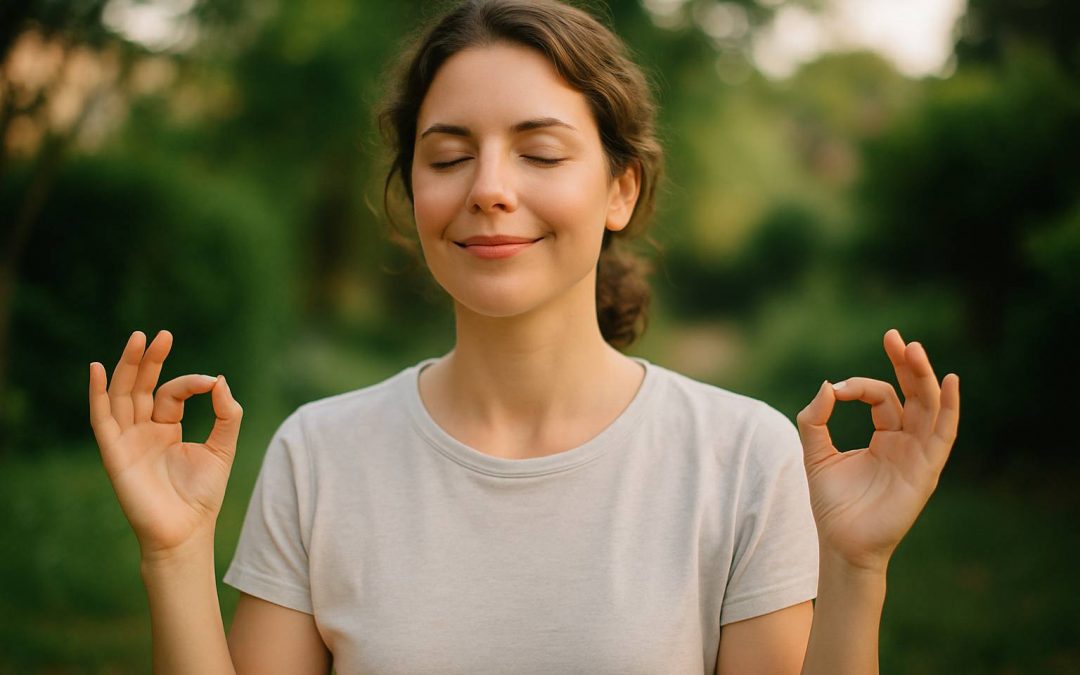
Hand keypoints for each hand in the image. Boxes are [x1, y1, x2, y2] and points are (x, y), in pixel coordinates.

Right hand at [88, 330, 242, 559]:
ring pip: (122, 395)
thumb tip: (220, 379)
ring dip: (127, 367)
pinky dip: (97, 394)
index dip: (191, 383)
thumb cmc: (202, 496)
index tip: (212, 384)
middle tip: (161, 334)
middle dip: (150, 360)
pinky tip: (95, 369)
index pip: (172, 393)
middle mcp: (143, 431)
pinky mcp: (115, 453)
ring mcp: (127, 440)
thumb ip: (226, 415)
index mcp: (166, 429)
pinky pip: (101, 419)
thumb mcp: (223, 448)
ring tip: (138, 339)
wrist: (185, 531)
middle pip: (141, 386)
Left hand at [795, 328, 959, 571]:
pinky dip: (950, 407)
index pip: (881, 397)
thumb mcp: (815, 454)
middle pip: (913, 393)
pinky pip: (943, 433)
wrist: (841, 543)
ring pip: (928, 406)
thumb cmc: (832, 504)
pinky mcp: (926, 469)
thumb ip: (815, 420)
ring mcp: (918, 454)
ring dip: (923, 377)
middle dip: (904, 364)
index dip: (861, 385)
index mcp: (883, 436)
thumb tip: (827, 386)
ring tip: (914, 349)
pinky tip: (950, 381)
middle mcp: (905, 441)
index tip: (838, 389)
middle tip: (893, 336)